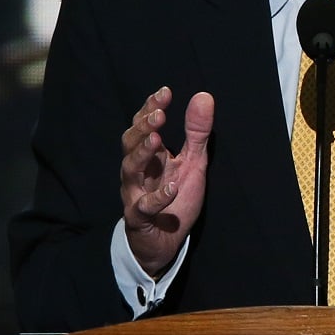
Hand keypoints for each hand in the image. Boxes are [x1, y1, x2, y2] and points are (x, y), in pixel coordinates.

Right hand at [120, 86, 213, 276]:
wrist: (164, 242)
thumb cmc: (176, 198)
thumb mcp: (193, 162)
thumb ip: (197, 132)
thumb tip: (204, 96)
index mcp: (150, 155)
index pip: (143, 125)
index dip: (150, 108)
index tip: (165, 92)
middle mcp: (138, 170)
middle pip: (130, 143)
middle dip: (143, 127)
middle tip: (159, 114)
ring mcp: (136, 193)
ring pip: (130, 169)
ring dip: (142, 154)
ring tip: (157, 140)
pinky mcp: (140, 217)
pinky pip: (145, 206)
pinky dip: (158, 196)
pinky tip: (171, 186)